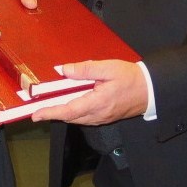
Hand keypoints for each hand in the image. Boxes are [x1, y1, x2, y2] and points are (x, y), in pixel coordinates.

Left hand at [32, 59, 146, 124]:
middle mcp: (98, 114)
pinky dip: (74, 112)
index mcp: (98, 102)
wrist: (150, 90)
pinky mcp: (105, 118)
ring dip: (63, 112)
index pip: (68, 110)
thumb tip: (65, 70)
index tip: (36, 114)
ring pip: (76, 118)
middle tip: (39, 108)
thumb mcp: (108, 68)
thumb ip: (85, 69)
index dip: (51, 112)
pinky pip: (84, 118)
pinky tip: (71, 103)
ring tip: (51, 104)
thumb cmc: (131, 78)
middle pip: (70, 116)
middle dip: (53, 113)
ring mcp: (102, 118)